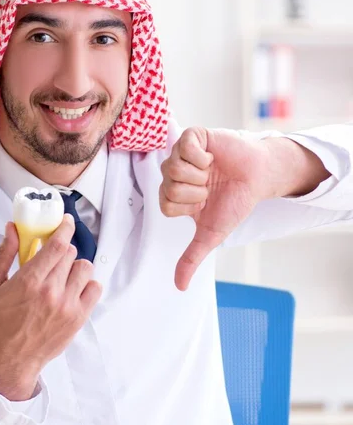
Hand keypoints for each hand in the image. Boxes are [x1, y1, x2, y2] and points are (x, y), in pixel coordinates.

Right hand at [0, 215, 101, 399]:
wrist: (13, 356)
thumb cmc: (1, 319)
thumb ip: (4, 253)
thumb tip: (13, 228)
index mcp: (30, 281)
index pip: (58, 245)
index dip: (65, 228)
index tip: (66, 222)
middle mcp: (51, 291)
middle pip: (70, 254)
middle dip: (62, 251)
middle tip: (53, 259)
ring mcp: (68, 305)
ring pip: (84, 267)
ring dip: (74, 267)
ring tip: (63, 276)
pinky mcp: (79, 317)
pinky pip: (95, 287)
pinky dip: (87, 284)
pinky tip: (73, 288)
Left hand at [160, 127, 268, 290]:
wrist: (258, 178)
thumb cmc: (234, 202)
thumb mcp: (211, 234)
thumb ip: (192, 258)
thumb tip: (179, 287)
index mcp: (174, 194)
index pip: (165, 204)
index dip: (189, 205)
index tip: (204, 201)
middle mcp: (174, 174)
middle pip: (168, 186)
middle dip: (196, 190)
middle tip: (210, 185)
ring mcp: (181, 154)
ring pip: (173, 168)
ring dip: (199, 174)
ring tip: (212, 172)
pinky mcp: (193, 137)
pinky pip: (185, 146)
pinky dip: (202, 157)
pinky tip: (211, 158)